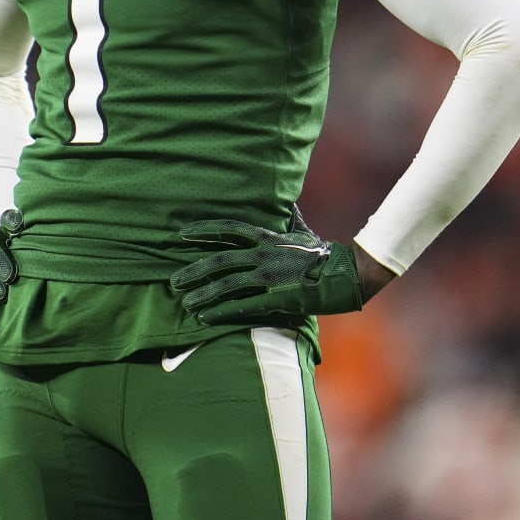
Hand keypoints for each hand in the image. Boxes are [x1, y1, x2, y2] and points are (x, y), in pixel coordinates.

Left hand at [170, 208, 365, 325]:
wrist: (345, 274)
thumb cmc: (323, 254)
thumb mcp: (303, 231)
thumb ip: (289, 218)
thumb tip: (286, 201)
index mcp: (267, 238)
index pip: (228, 229)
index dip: (203, 231)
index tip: (181, 234)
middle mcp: (263, 255)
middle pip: (220, 260)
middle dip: (195, 271)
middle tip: (174, 281)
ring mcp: (269, 277)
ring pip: (227, 285)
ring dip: (203, 294)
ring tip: (185, 303)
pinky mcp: (276, 298)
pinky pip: (243, 306)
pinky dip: (221, 312)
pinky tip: (205, 318)